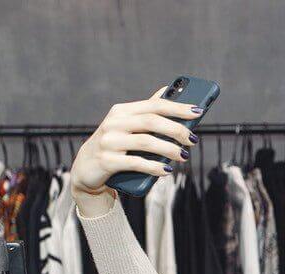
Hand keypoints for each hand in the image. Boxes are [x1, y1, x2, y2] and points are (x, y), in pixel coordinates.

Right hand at [70, 86, 203, 214]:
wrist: (86, 169)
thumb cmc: (115, 146)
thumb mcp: (128, 126)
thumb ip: (146, 112)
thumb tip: (167, 91)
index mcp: (122, 111)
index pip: (154, 105)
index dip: (178, 107)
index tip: (198, 111)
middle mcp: (114, 123)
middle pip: (152, 121)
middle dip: (176, 130)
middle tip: (192, 140)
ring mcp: (109, 142)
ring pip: (146, 142)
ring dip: (169, 149)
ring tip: (184, 156)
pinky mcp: (107, 161)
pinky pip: (135, 162)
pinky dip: (154, 167)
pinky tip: (167, 170)